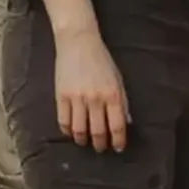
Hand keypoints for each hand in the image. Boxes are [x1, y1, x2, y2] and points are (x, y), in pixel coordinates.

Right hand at [54, 29, 130, 152]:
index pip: (117, 125)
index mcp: (113, 94)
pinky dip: (68, 131)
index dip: (118, 140)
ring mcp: (77, 98)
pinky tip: (71, 131)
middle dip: (101, 144)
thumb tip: (126, 122)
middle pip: (98, 132)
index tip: (118, 147)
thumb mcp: (118, 78)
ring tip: (85, 141)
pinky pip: (64, 121)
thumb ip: (123, 101)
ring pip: (80, 130)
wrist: (78, 41)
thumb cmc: (101, 59)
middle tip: (101, 147)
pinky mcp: (61, 96)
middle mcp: (96, 98)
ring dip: (83, 140)